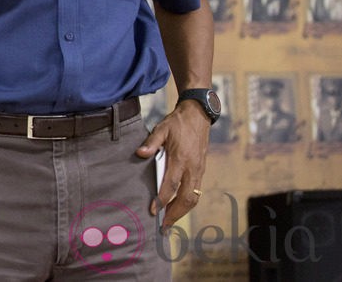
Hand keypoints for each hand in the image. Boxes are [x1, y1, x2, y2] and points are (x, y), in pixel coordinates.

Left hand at [136, 101, 209, 231]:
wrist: (198, 116)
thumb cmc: (177, 123)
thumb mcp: (162, 128)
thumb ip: (151, 143)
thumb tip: (140, 153)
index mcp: (181, 158)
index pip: (171, 184)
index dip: (163, 199)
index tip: (154, 210)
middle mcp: (192, 167)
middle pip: (186, 197)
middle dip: (175, 213)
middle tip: (164, 225)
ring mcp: (199, 170)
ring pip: (194, 197)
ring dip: (183, 211)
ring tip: (171, 221)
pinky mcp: (201, 170)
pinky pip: (196, 191)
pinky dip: (188, 203)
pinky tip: (180, 208)